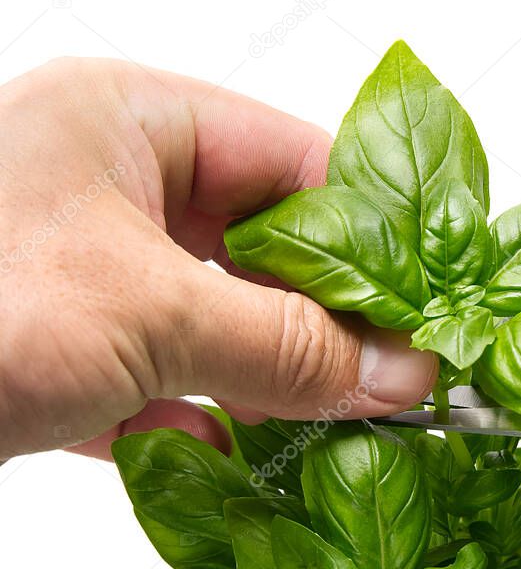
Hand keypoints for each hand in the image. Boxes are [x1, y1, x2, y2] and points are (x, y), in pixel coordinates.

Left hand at [0, 58, 437, 459]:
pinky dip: (187, 415)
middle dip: (315, 318)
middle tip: (382, 375)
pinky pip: (149, 375)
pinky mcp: (52, 342)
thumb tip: (402, 371)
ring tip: (323, 419)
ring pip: (208, 314)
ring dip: (260, 375)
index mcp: (130, 121)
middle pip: (257, 244)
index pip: (293, 162)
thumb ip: (285, 345)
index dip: (368, 235)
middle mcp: (109, 183)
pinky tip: (220, 447)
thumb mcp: (146, 315)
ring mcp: (79, 265)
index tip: (420, 305)